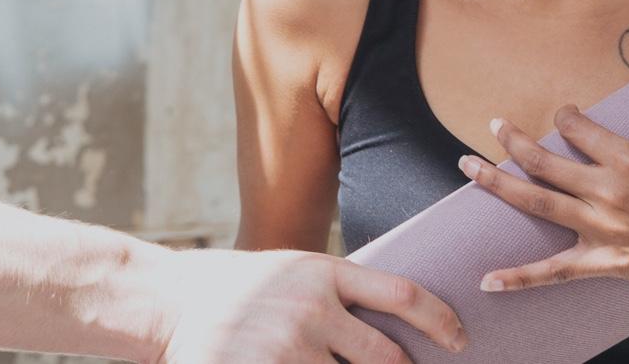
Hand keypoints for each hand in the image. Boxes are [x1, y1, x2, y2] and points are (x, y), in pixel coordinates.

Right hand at [154, 247, 465, 361]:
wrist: (167, 302)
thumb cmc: (234, 289)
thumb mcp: (290, 274)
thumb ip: (338, 296)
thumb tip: (396, 324)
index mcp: (321, 273)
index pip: (402, 295)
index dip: (441, 320)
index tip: (461, 340)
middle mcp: (311, 309)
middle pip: (388, 357)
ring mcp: (289, 348)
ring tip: (327, 361)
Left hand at [459, 46, 628, 304]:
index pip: (577, 129)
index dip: (566, 117)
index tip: (565, 116)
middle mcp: (612, 195)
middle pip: (544, 162)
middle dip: (512, 141)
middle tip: (493, 125)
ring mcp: (607, 233)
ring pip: (537, 206)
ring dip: (497, 185)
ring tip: (467, 167)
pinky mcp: (610, 266)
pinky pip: (555, 272)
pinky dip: (520, 278)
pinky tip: (486, 280)